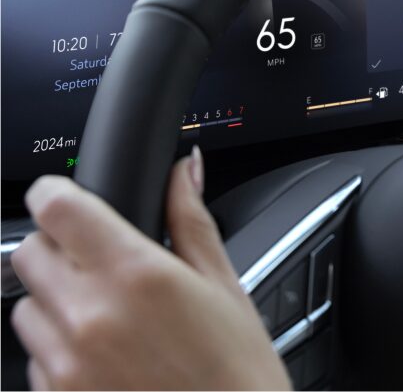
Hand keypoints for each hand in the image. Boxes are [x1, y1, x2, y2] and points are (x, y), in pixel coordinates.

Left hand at [11, 147, 289, 389]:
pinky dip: (59, 351)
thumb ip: (190, 218)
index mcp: (136, 274)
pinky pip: (33, 360)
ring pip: (26, 308)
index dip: (59, 192)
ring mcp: (65, 365)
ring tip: (109, 320)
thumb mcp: (224, 285)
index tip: (69, 197)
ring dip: (56, 303)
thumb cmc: (236, 372)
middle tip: (102, 264)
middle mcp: (89, 316)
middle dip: (59, 248)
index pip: (56, 207)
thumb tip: (185, 170)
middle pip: (29, 252)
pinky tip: (106, 359)